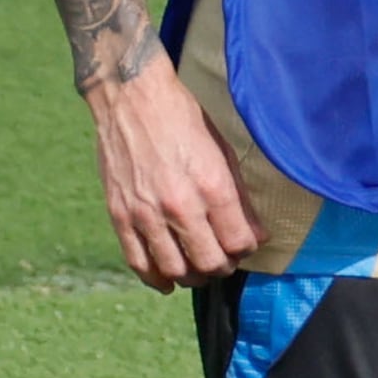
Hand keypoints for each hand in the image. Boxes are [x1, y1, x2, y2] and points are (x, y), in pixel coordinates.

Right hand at [88, 51, 259, 289]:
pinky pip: (139, 262)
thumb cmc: (182, 119)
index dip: (246, 248)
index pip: (238, 243)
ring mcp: (146, 213)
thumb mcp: (222, 151)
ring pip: (176, 270)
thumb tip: (257, 236)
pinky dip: (156, 279)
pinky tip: (167, 281)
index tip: (243, 243)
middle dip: (222, 267)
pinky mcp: (120, 215)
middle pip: (210, 263)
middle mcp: (180, 205)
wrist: (131, 96)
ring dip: (192, 276)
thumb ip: (240, 199)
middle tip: (222, 259)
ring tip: (197, 267)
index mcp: (212, 186)